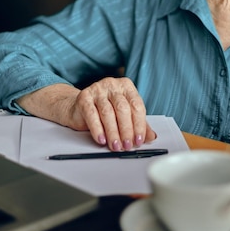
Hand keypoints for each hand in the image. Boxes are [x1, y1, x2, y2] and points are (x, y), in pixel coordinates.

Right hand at [17, 78, 155, 150]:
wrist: (78, 107)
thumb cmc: (104, 111)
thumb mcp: (124, 116)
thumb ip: (138, 125)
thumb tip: (151, 136)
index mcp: (126, 87)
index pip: (136, 105)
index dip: (139, 125)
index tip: (139, 140)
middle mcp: (113, 85)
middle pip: (123, 109)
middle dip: (126, 130)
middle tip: (127, 145)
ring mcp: (98, 89)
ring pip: (108, 113)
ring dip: (113, 133)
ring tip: (115, 146)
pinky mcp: (84, 97)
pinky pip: (92, 114)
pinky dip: (97, 129)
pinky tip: (101, 139)